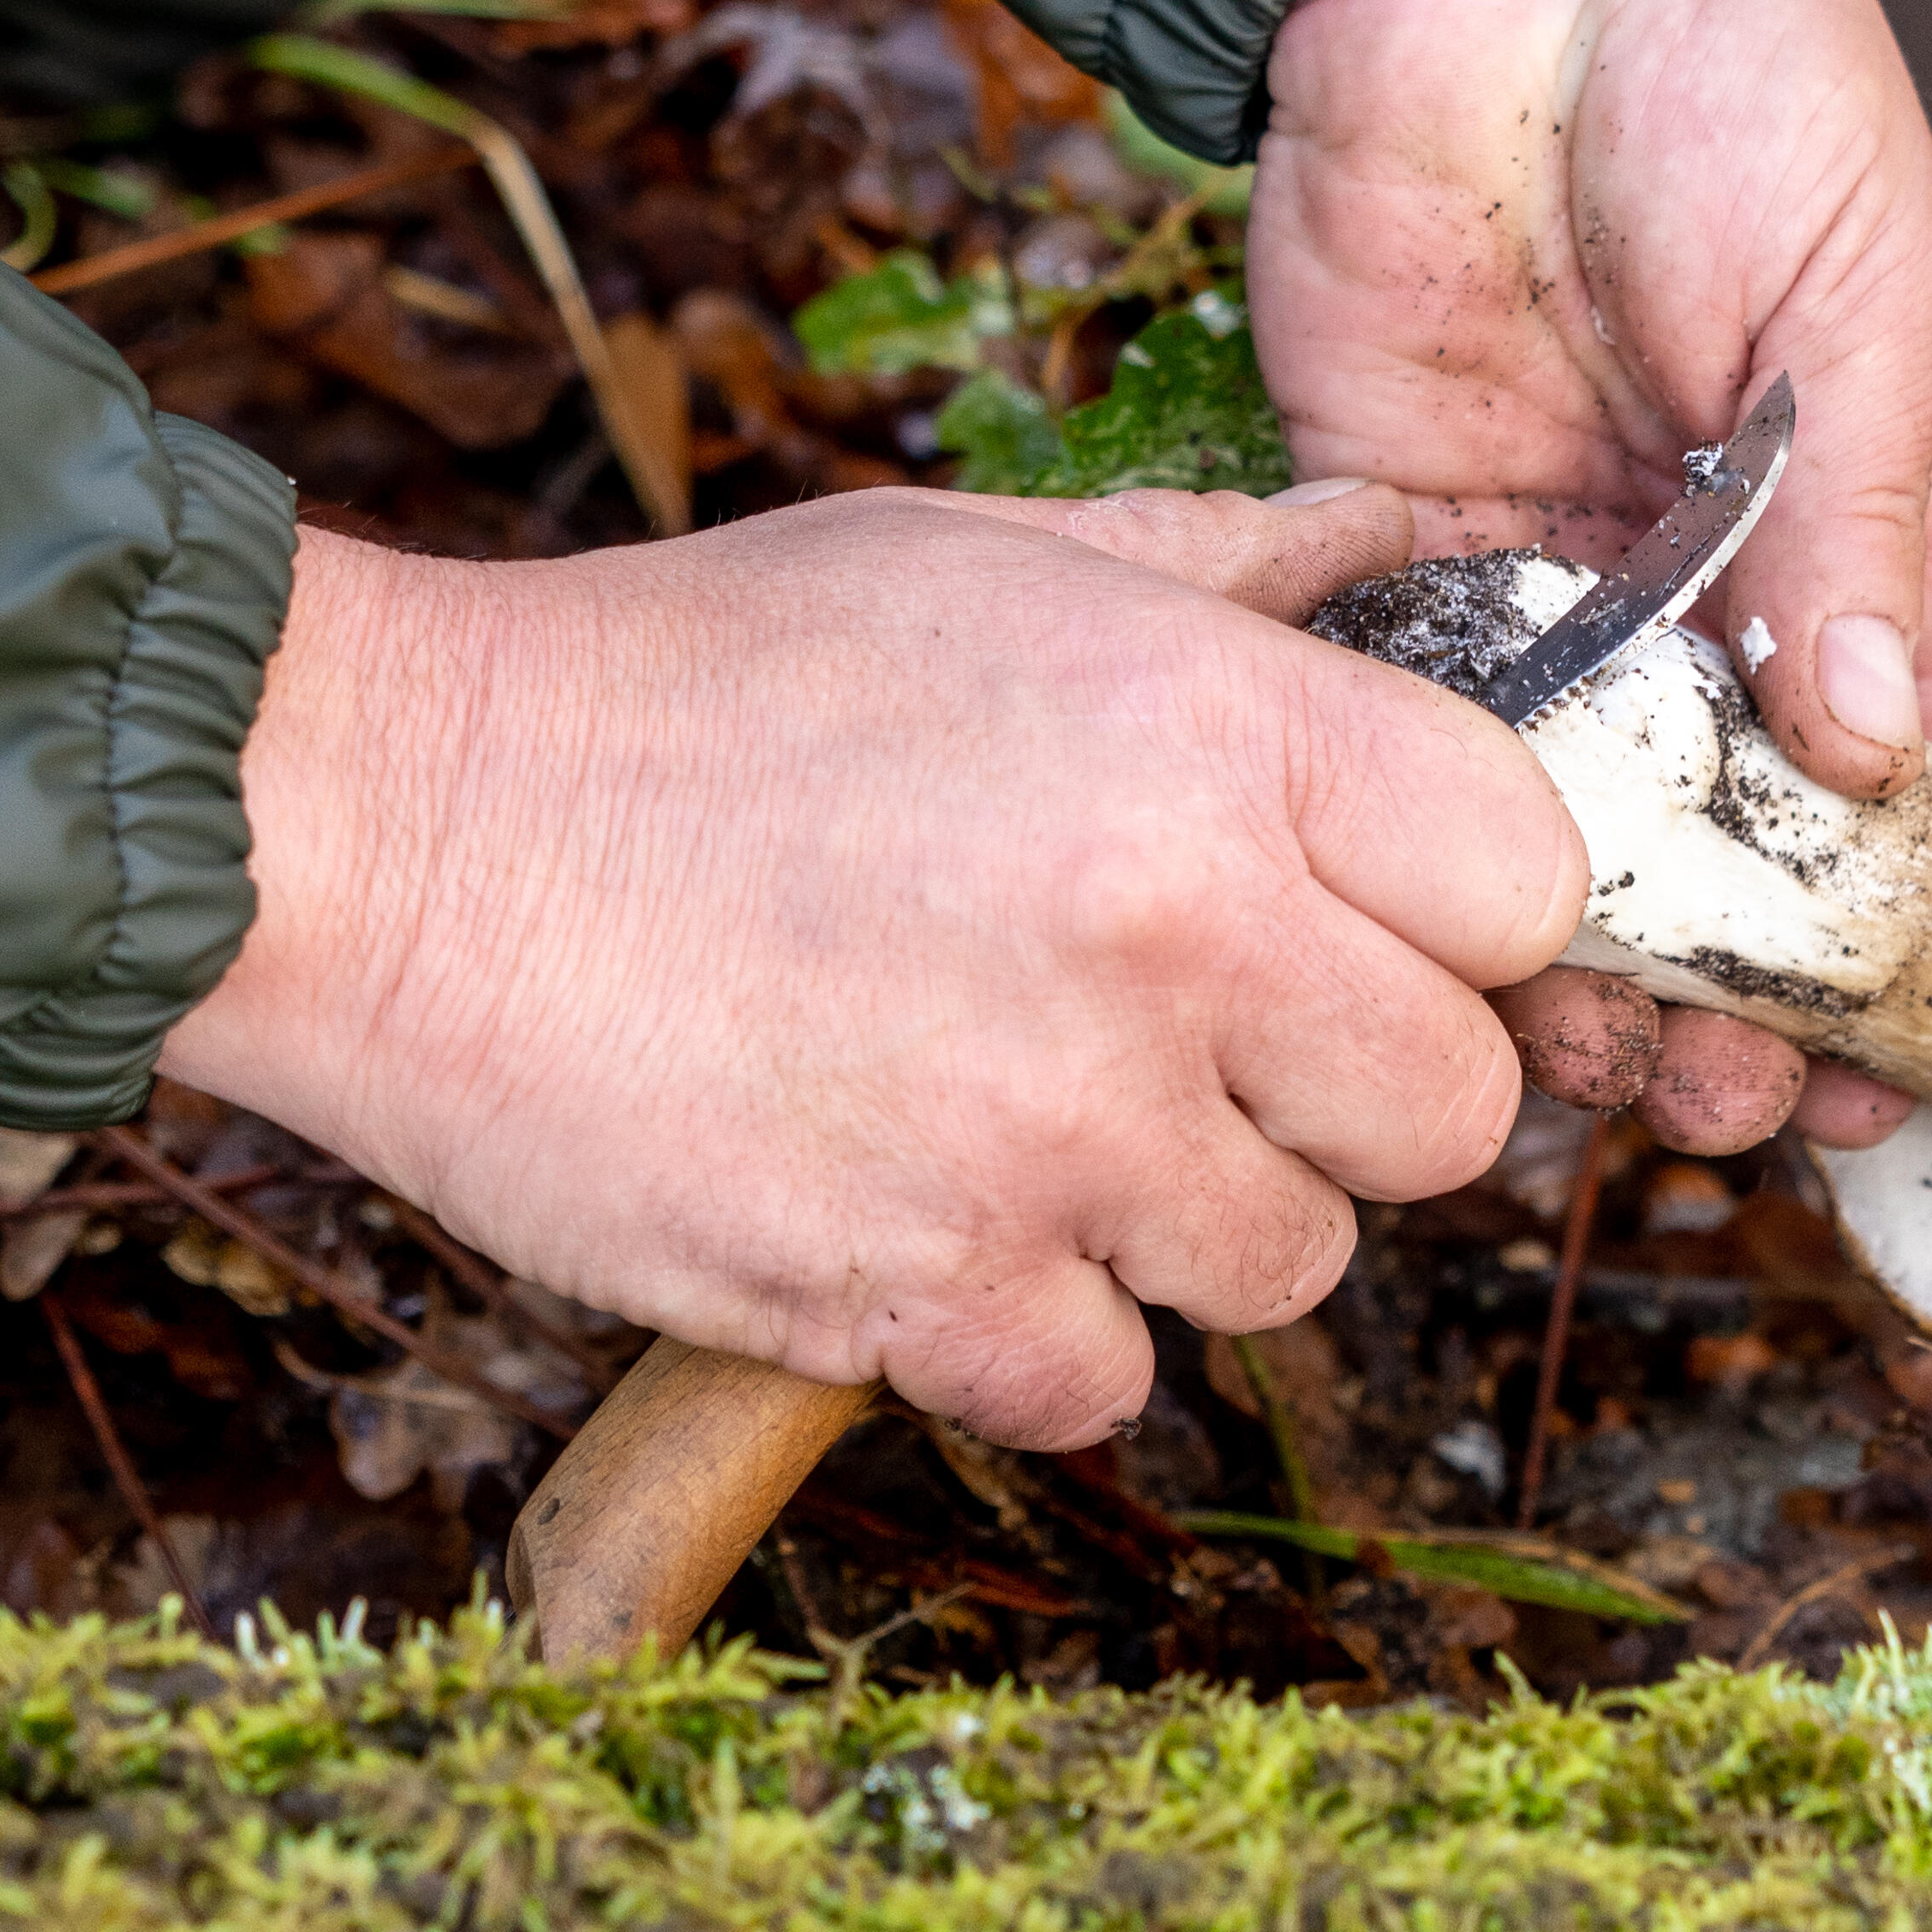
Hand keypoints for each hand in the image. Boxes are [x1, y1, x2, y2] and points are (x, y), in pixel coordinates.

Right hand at [160, 479, 1583, 1448]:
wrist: (400, 831)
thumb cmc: (687, 682)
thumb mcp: (980, 555)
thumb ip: (1228, 574)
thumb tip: (1401, 548)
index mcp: (1221, 734)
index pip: (1531, 883)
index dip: (1461, 922)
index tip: (1365, 929)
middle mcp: (1178, 932)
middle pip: (1453, 1111)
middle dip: (1342, 1095)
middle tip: (1192, 1039)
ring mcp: (1061, 1131)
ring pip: (1290, 1265)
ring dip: (1181, 1219)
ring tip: (1016, 1105)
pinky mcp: (930, 1294)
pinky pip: (1108, 1383)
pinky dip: (1030, 1330)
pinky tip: (922, 1207)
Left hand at [1252, 0, 1931, 1156]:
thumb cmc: (1739, 63)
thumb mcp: (1855, 287)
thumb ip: (1855, 526)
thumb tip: (1881, 760)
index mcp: (1852, 522)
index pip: (1881, 777)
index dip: (1874, 935)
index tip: (1865, 1081)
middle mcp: (1700, 572)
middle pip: (1706, 833)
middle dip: (1707, 983)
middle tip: (1694, 1108)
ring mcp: (1540, 556)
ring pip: (1546, 811)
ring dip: (1553, 942)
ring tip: (1558, 1059)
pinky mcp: (1385, 514)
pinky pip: (1399, 703)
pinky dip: (1404, 816)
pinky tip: (1409, 916)